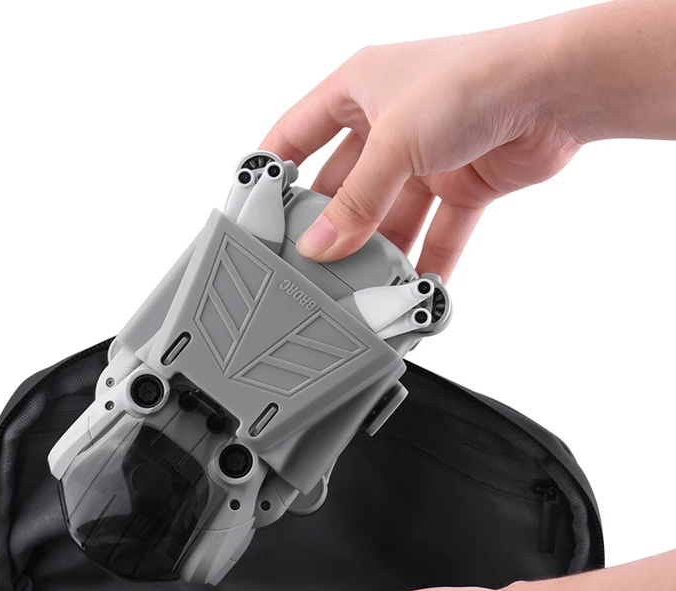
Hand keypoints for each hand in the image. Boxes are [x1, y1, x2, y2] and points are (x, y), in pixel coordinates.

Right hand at [261, 32, 582, 280]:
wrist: (558, 89)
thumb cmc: (475, 79)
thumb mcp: (395, 142)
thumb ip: (356, 201)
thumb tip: (320, 246)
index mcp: (359, 89)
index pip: (297, 131)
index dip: (273, 167)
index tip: (254, 209)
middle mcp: (389, 122)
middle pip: (344, 184)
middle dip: (331, 224)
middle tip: (310, 264)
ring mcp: (426, 156)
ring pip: (389, 214)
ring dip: (379, 251)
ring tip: (360, 288)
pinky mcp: (462, 183)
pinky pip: (436, 231)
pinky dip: (426, 260)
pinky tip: (411, 290)